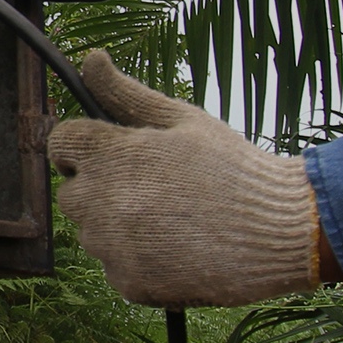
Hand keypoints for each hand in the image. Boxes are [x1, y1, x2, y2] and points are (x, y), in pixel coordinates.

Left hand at [47, 52, 322, 309]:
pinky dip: (139, 262)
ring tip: (173, 221)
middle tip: (151, 189)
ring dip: (118, 227)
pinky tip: (178, 249)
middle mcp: (102, 202)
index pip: (60, 143)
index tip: (106, 154)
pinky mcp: (129, 283)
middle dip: (99, 188)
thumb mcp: (182, 119)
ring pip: (93, 234)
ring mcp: (113, 247)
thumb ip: (126, 93)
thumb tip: (92, 59)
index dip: (80, 147)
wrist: (281, 230)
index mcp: (113, 155)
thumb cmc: (233, 167)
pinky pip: (116, 268)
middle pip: (72, 193)